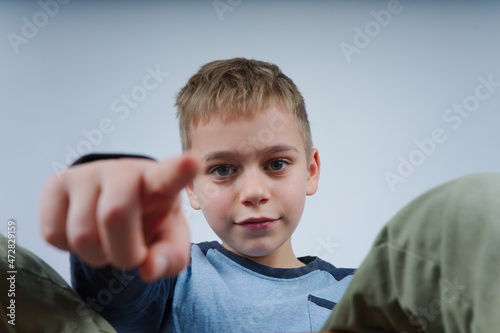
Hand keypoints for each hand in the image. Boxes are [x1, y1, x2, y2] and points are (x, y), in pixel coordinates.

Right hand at [40, 154, 198, 281]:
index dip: (180, 170)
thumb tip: (148, 270)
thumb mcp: (169, 241)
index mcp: (160, 181)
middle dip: (123, 253)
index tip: (192, 161)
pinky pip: (53, 234)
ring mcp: (87, 173)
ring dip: (96, 255)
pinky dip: (70, 249)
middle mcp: (123, 169)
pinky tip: (85, 232)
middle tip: (130, 256)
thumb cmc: (149, 220)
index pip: (170, 174)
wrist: (116, 205)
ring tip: (107, 242)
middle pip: (114, 215)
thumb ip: (169, 258)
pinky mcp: (56, 182)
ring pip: (81, 233)